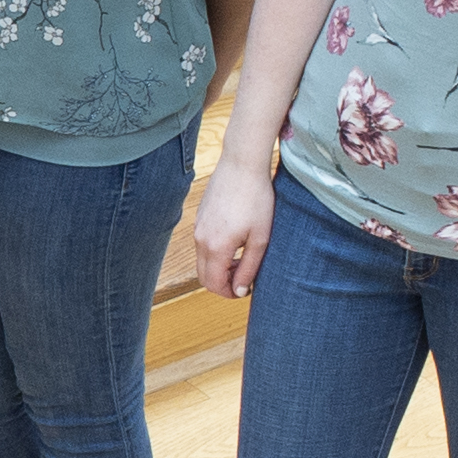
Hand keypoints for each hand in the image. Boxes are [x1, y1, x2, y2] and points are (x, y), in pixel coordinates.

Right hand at [190, 157, 275, 298]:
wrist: (241, 164)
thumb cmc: (256, 198)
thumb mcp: (260, 238)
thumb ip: (249, 268)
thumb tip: (239, 291)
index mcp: (216, 247)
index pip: (214, 285)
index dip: (230, 293)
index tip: (246, 289)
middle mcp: (200, 240)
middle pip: (203, 277)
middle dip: (222, 283)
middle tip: (244, 276)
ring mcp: (197, 228)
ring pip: (202, 261)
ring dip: (219, 267)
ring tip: (243, 256)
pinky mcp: (199, 218)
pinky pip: (202, 245)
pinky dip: (215, 252)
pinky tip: (235, 239)